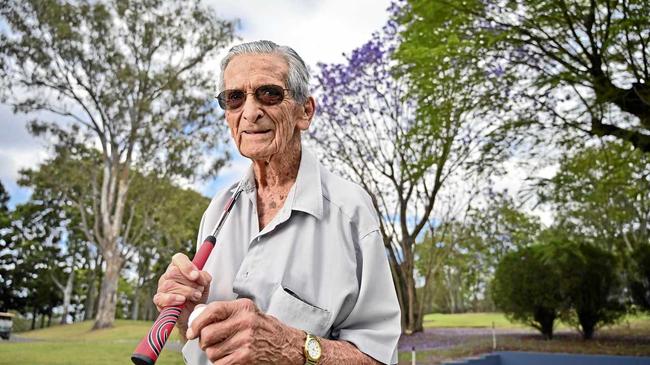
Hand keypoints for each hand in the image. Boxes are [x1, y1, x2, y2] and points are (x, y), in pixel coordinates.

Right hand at [153, 253, 211, 329]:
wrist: (192, 314)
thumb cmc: (196, 296)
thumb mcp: (204, 284)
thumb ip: (204, 276)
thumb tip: (199, 276)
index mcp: (179, 267)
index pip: (178, 258)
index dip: (187, 266)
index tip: (196, 276)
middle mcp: (168, 275)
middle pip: (174, 272)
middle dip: (190, 282)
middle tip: (199, 289)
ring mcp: (162, 287)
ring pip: (169, 284)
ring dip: (186, 291)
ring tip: (196, 296)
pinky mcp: (158, 300)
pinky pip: (161, 297)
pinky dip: (173, 299)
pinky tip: (182, 301)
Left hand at [187, 298, 303, 364]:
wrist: (288, 346)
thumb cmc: (266, 330)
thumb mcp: (249, 313)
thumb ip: (227, 313)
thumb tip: (198, 315)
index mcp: (244, 307)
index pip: (213, 310)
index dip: (197, 321)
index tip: (191, 331)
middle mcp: (245, 322)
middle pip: (207, 333)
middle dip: (204, 342)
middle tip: (210, 343)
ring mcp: (246, 340)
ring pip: (211, 351)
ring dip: (213, 354)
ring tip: (226, 351)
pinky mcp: (245, 357)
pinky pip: (220, 363)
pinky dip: (221, 363)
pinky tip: (231, 358)